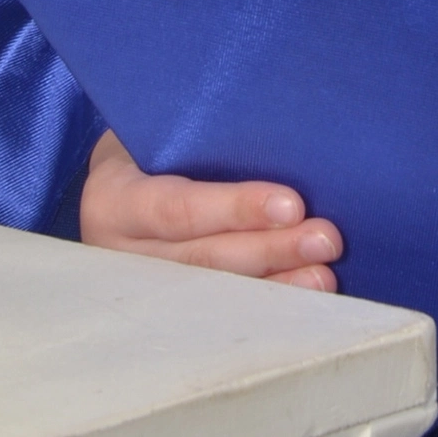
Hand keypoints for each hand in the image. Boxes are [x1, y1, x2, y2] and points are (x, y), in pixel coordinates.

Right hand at [78, 130, 341, 289]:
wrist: (119, 179)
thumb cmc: (151, 142)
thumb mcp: (156, 128)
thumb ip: (199, 136)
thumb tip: (279, 130)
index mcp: (112, 201)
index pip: (176, 208)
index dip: (236, 209)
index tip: (293, 204)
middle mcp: (122, 254)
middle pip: (203, 260)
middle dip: (270, 251)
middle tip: (326, 239)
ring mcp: (144, 288)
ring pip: (216, 292)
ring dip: (278, 284)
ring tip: (325, 273)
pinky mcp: (169, 306)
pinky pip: (224, 308)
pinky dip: (270, 298)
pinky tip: (308, 291)